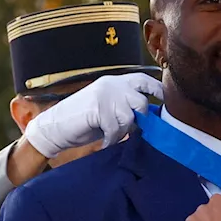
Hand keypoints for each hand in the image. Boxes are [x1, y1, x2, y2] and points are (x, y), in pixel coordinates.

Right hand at [23, 72, 162, 157]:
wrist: (55, 127)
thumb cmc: (83, 121)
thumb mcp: (109, 109)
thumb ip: (127, 108)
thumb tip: (149, 118)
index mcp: (115, 82)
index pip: (142, 80)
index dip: (156, 89)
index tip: (165, 99)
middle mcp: (111, 85)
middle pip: (140, 102)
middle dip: (137, 119)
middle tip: (124, 129)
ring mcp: (105, 95)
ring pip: (129, 117)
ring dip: (121, 131)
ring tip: (109, 134)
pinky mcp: (98, 108)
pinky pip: (116, 128)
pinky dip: (111, 138)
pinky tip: (104, 140)